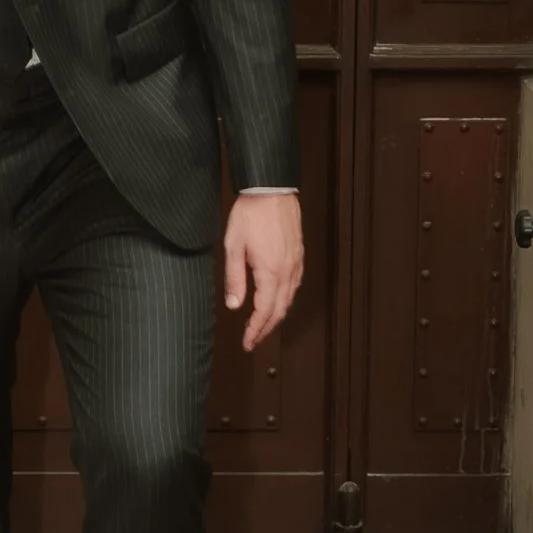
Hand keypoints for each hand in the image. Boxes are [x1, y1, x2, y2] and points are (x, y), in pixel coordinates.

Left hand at [223, 189, 302, 349]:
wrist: (271, 189)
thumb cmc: (250, 214)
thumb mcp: (233, 246)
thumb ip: (234, 278)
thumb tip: (234, 306)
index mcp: (270, 272)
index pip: (264, 311)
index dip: (256, 330)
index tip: (247, 343)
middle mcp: (287, 272)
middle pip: (280, 310)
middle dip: (266, 329)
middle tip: (254, 341)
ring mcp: (296, 263)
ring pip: (289, 299)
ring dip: (277, 316)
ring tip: (264, 326)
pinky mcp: (299, 255)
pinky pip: (295, 285)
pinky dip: (286, 300)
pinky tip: (279, 301)